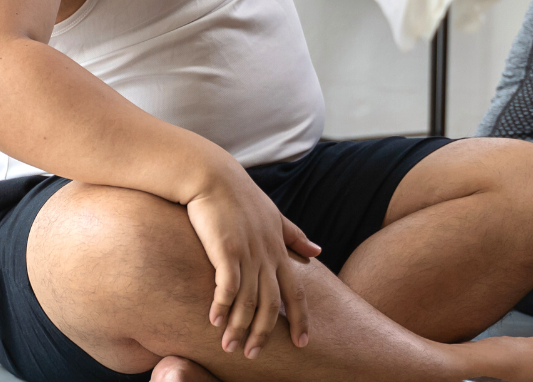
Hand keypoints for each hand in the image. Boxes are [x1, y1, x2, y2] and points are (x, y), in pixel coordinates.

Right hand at [185, 161, 321, 358]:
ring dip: (239, 326)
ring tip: (230, 348)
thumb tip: (318, 252)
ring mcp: (248, 252)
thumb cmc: (241, 197)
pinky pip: (227, 285)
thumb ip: (295, 236)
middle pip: (272, 302)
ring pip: (249, 299)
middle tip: (254, 356)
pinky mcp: (226, 249)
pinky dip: (222, 306)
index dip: (301, 317)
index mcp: (279, 248)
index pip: (297, 290)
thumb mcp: (275, 216)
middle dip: (265, 332)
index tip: (303, 343)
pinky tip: (214, 323)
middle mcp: (267, 253)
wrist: (213, 175)